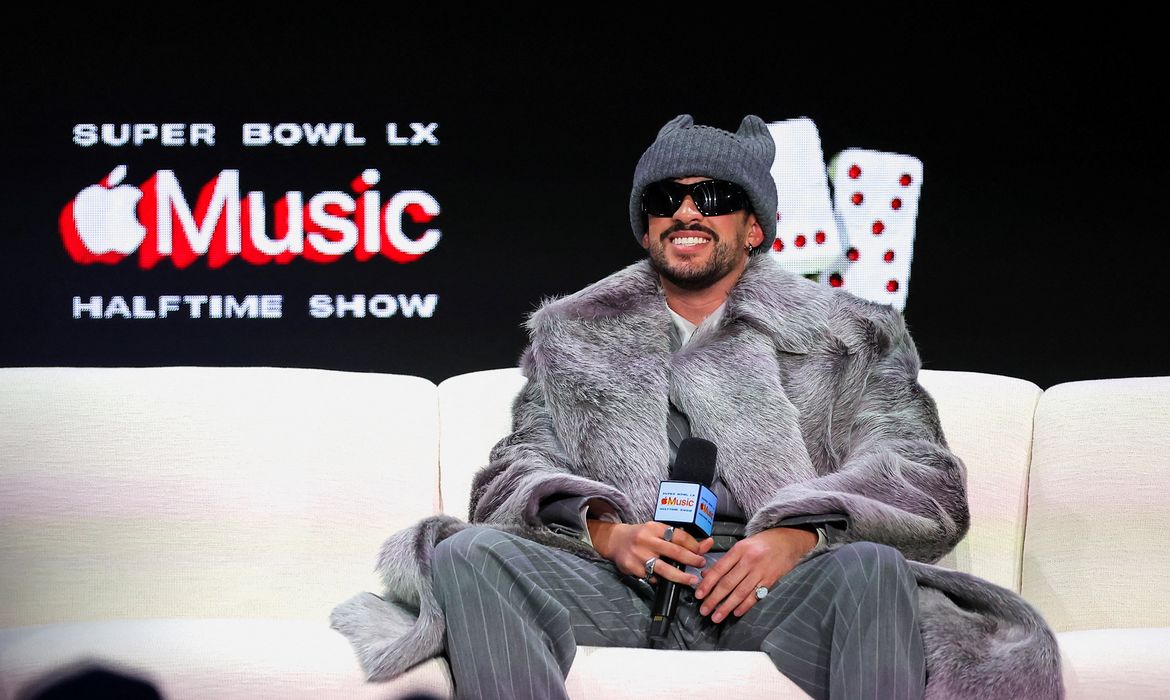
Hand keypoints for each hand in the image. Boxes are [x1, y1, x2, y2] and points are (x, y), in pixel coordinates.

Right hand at [588, 520, 711, 586]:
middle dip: (691, 559)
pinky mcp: (633, 568)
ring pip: (664, 569)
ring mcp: (639, 555)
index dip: (693, 544)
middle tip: (701, 564)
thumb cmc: (642, 535)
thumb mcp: (658, 531)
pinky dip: (660, 580)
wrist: (614, 540)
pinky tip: (666, 581)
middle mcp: (646, 540)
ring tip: (692, 580)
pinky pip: (651, 577)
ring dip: (681, 576)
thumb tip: (707, 543)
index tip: (702, 551)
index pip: (678, 536)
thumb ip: (680, 538)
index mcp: (654, 528)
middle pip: (674, 551)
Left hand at [694, 527, 815, 622]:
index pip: (719, 569)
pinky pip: (755, 596)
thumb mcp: (741, 546)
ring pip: (740, 592)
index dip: (707, 583)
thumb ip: (724, 561)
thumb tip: (706, 574)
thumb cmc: (761, 543)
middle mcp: (749, 561)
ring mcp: (760, 571)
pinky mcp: (770, 580)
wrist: (788, 540)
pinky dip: (745, 606)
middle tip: (704, 610)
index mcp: (739, 550)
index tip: (698, 595)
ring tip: (716, 616)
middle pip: (728, 583)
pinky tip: (736, 613)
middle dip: (714, 599)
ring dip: (726, 607)